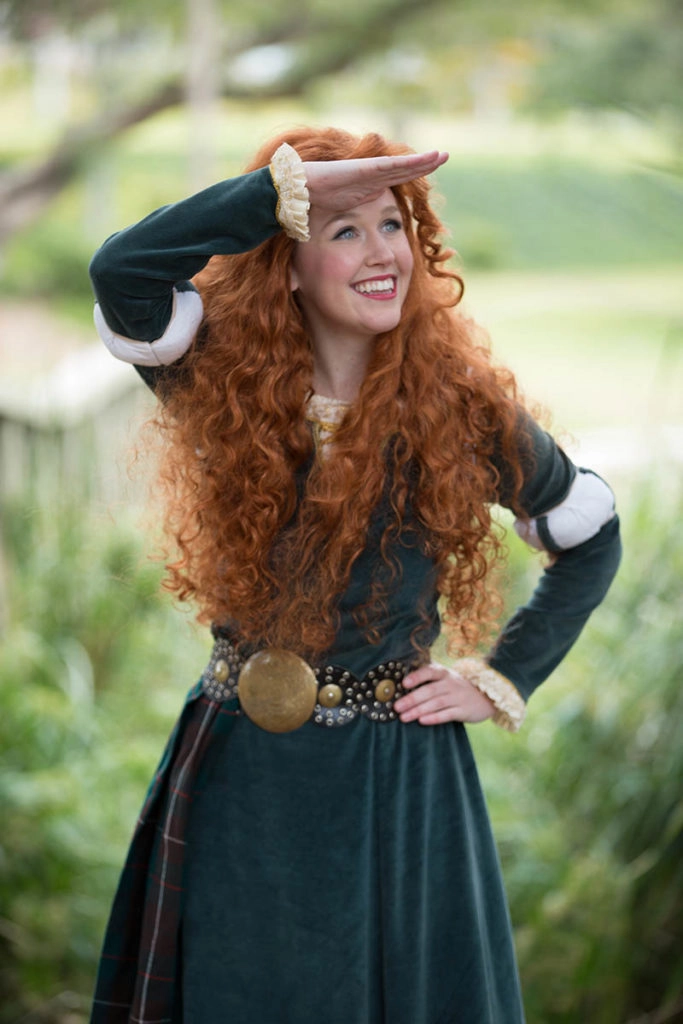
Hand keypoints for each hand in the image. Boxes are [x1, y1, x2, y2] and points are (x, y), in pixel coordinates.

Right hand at [303, 151, 448, 212]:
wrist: (299, 190)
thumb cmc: (314, 201)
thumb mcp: (343, 210)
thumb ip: (357, 209)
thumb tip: (371, 208)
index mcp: (368, 185)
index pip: (395, 178)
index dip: (412, 174)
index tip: (429, 172)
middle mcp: (372, 176)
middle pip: (403, 169)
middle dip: (423, 164)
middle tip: (443, 156)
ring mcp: (370, 171)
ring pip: (402, 166)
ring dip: (423, 161)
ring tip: (442, 155)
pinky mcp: (366, 169)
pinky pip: (393, 166)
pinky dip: (411, 163)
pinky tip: (428, 159)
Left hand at [394, 660, 494, 725]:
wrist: (486, 696)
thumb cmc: (457, 687)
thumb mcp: (446, 678)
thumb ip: (428, 680)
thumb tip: (401, 687)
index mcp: (444, 673)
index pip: (430, 672)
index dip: (417, 676)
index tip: (404, 683)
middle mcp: (451, 684)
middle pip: (430, 690)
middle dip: (412, 699)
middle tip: (396, 707)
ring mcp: (458, 697)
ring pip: (436, 703)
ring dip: (418, 710)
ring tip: (404, 717)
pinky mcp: (464, 711)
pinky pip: (447, 714)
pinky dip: (434, 718)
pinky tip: (422, 721)